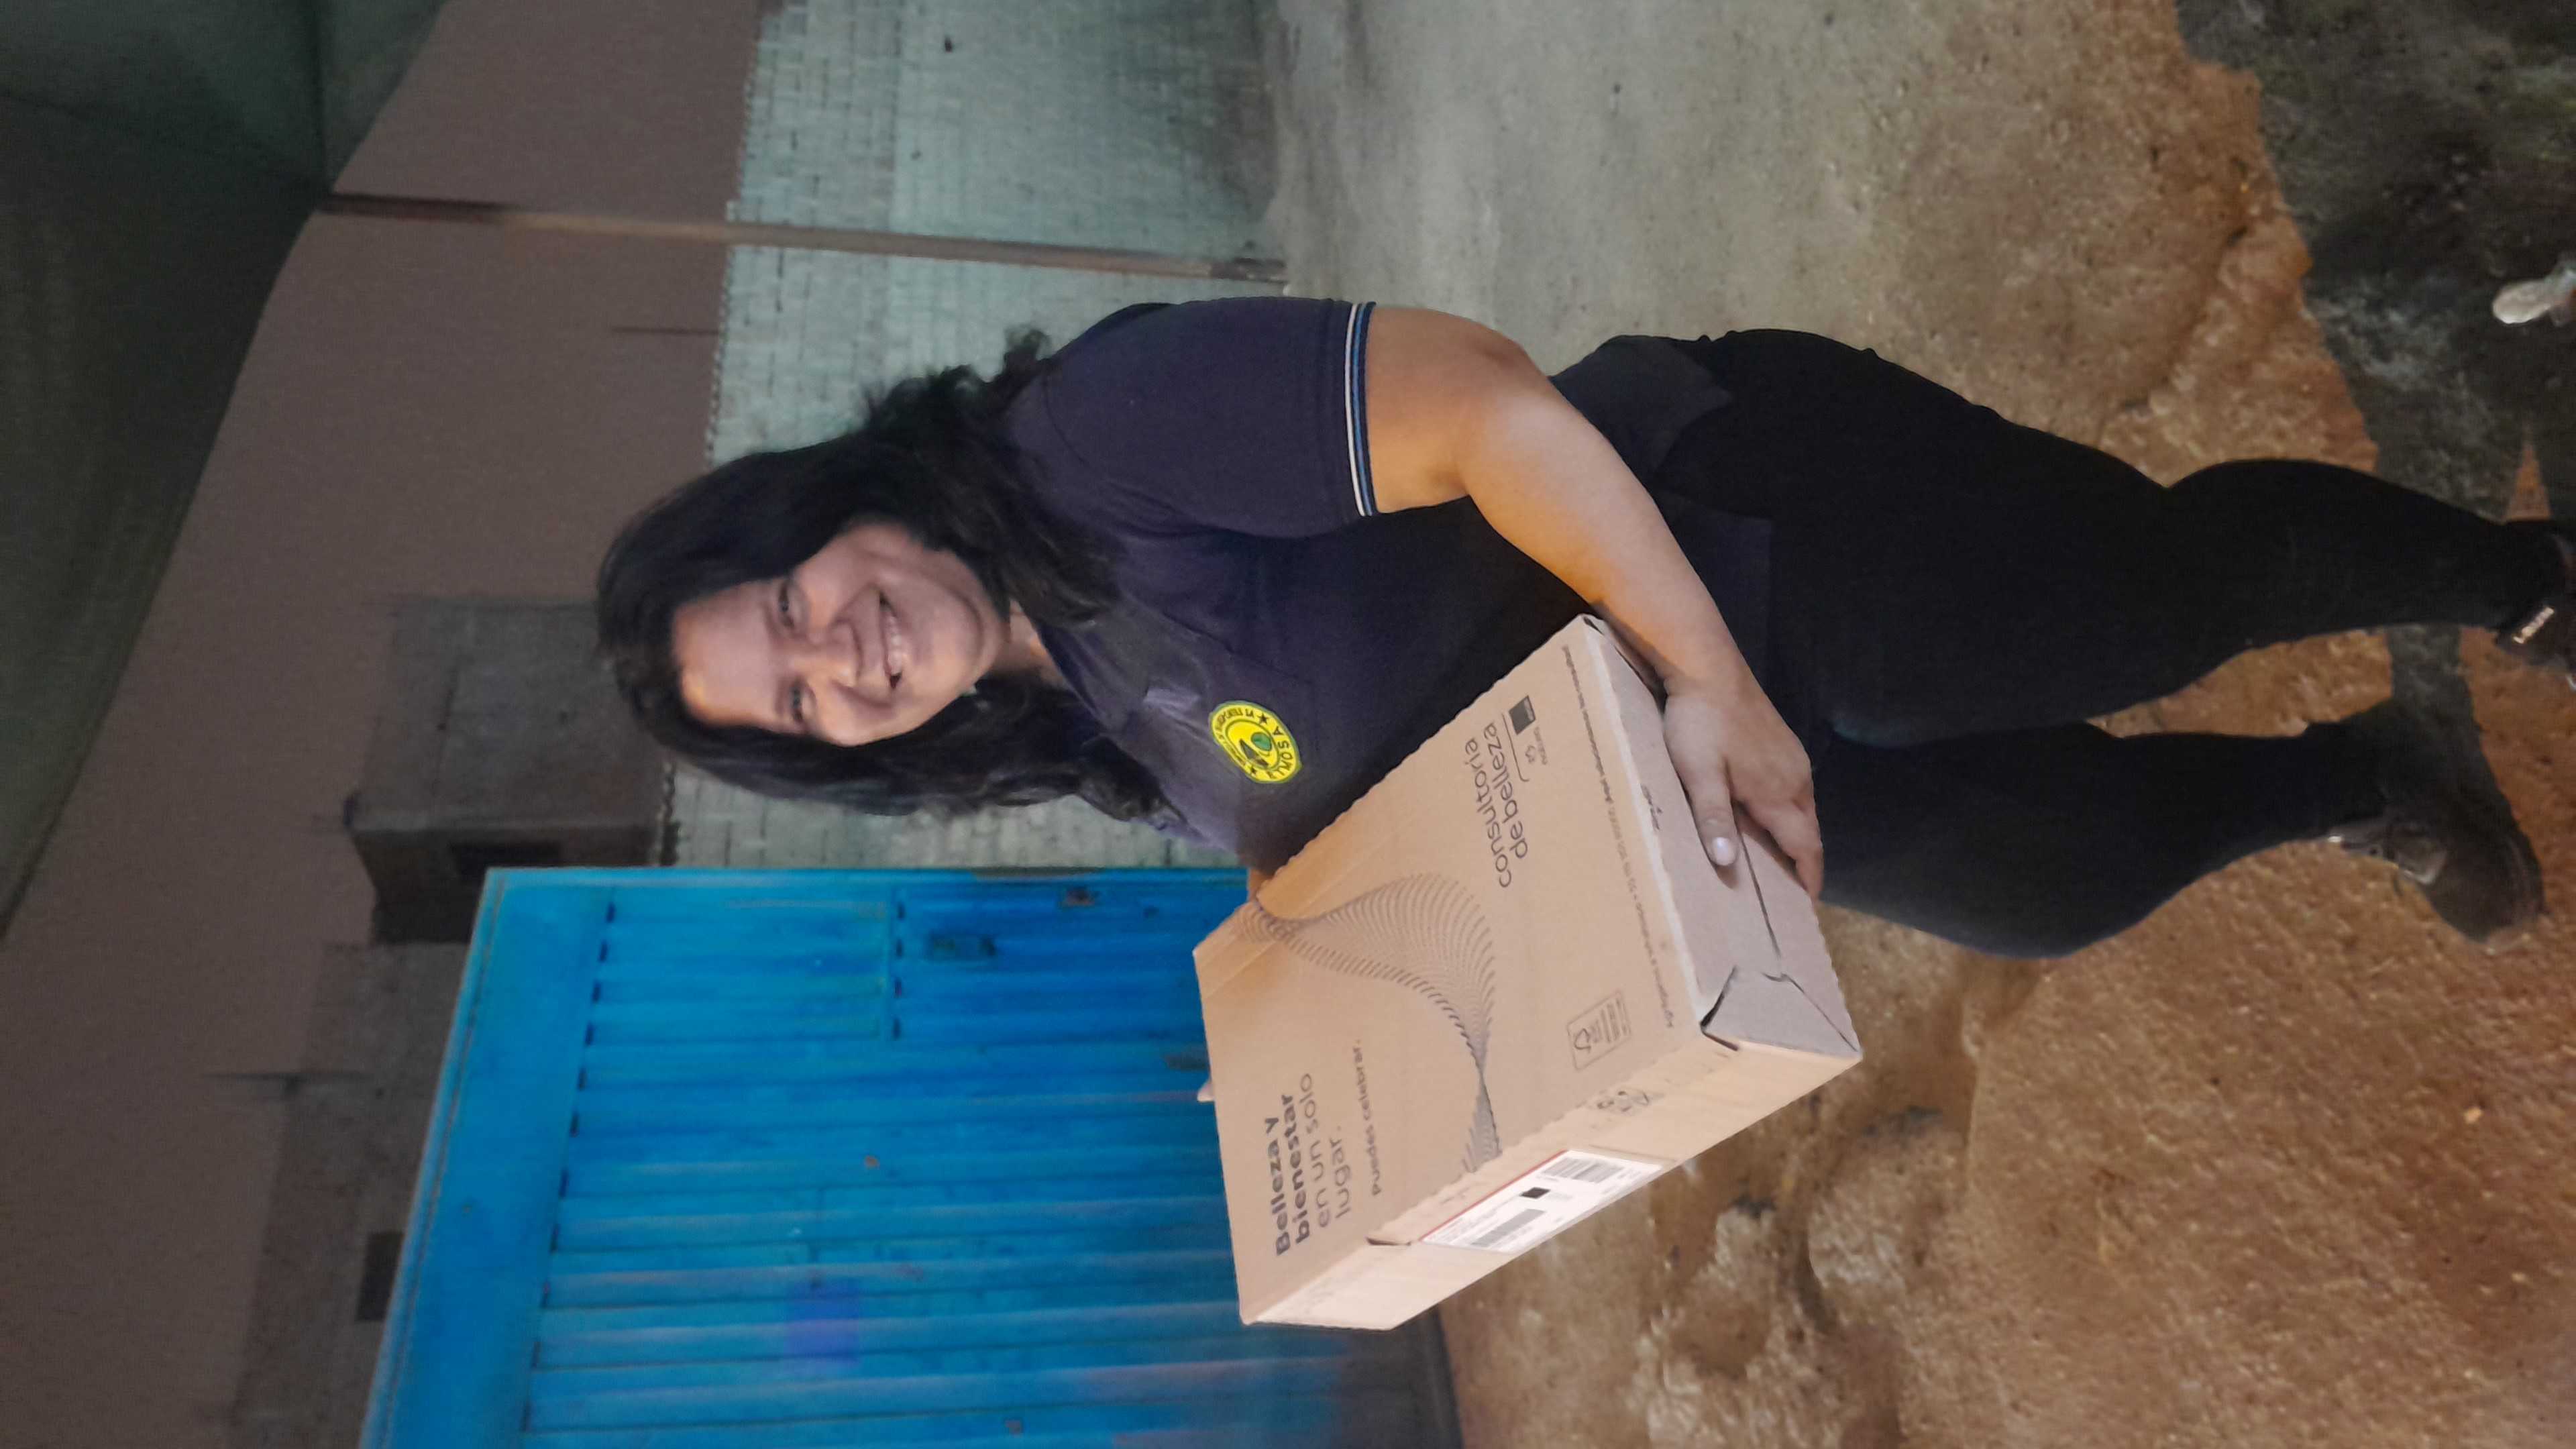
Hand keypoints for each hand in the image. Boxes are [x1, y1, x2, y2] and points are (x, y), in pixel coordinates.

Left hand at [1660, 680, 1822, 896]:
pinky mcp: (1781, 742)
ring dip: (1796, 836)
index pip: (1806, 847)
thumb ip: (1713, 819)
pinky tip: (1766, 814)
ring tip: (1779, 861)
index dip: (1809, 877)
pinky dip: (1787, 811)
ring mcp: (1791, 757)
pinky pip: (1793, 788)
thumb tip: (1728, 864)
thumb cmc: (1700, 723)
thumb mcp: (1699, 775)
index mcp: (1779, 792)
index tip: (1806, 904)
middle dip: (1804, 861)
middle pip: (1809, 830)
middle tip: (1790, 891)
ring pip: (1802, 808)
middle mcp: (1795, 778)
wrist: (1706, 667)